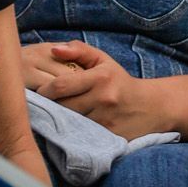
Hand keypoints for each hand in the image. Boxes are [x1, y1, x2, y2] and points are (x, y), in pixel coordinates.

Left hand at [22, 39, 166, 138]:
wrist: (149, 106)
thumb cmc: (119, 81)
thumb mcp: (103, 60)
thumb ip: (79, 51)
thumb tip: (54, 49)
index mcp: (100, 77)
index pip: (61, 86)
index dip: (43, 90)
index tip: (38, 91)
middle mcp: (103, 98)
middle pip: (61, 106)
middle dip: (48, 107)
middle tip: (39, 106)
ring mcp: (105, 120)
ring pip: (68, 123)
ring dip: (58, 120)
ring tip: (52, 116)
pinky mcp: (106, 136)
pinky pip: (79, 136)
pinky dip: (70, 132)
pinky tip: (66, 128)